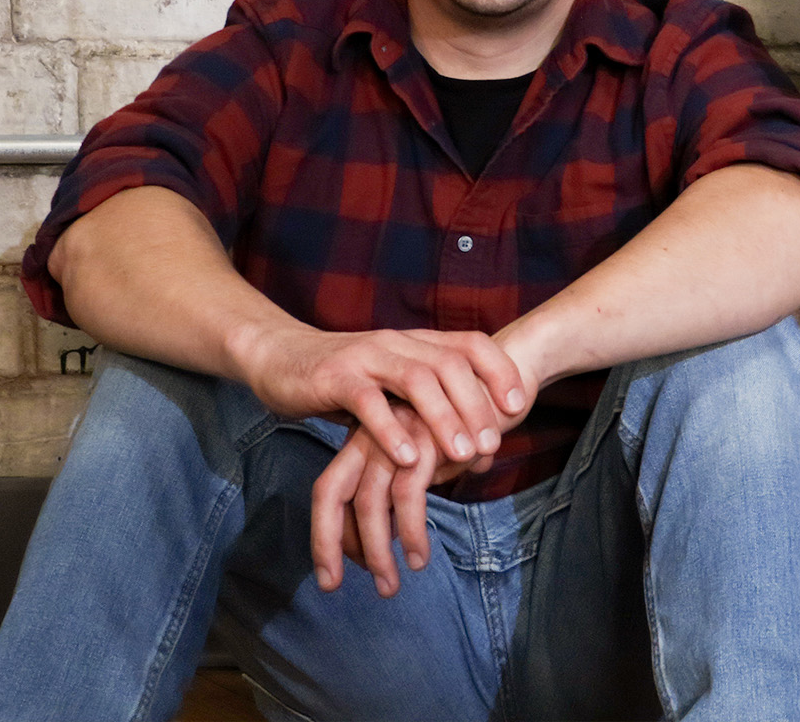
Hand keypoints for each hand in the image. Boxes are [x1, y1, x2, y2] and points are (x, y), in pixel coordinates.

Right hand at [241, 325, 532, 471]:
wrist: (280, 358)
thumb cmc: (348, 381)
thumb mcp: (396, 389)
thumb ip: (433, 410)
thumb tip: (481, 452)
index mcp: (417, 342)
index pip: (471, 343)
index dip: (499, 369)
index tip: (519, 404)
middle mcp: (397, 342)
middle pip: (450, 363)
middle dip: (476, 404)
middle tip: (492, 444)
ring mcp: (365, 356)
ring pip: (415, 378)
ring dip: (443, 417)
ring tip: (461, 454)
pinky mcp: (334, 377)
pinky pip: (367, 400)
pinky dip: (390, 429)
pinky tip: (407, 457)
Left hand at [311, 406, 478, 596]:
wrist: (502, 385)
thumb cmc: (463, 429)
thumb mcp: (425, 460)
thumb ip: (403, 489)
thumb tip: (390, 533)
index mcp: (365, 441)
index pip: (328, 490)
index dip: (323, 534)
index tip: (330, 576)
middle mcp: (373, 436)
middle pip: (331, 492)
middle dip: (327, 544)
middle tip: (333, 586)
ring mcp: (397, 436)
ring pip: (369, 501)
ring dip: (376, 551)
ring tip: (390, 585)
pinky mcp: (425, 440)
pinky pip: (408, 495)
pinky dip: (411, 531)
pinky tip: (419, 557)